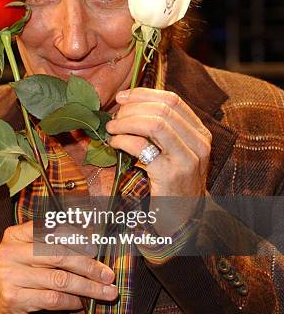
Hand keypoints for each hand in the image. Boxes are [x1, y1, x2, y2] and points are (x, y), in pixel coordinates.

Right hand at [0, 220, 116, 313]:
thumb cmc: (21, 273)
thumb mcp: (30, 252)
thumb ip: (53, 243)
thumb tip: (91, 238)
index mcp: (15, 234)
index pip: (51, 231)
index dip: (77, 238)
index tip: (97, 248)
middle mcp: (9, 252)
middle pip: (59, 256)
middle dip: (89, 266)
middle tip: (108, 275)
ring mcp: (9, 276)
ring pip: (59, 280)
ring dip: (88, 287)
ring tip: (106, 292)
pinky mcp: (13, 298)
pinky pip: (52, 299)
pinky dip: (72, 301)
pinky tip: (82, 302)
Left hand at [106, 88, 211, 228]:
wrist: (183, 219)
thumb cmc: (174, 184)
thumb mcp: (176, 152)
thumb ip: (163, 130)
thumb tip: (130, 105)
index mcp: (200, 133)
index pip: (173, 100)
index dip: (144, 94)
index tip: (123, 97)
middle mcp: (199, 144)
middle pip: (162, 109)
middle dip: (132, 109)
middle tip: (114, 117)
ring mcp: (187, 159)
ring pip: (155, 124)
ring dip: (127, 122)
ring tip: (112, 128)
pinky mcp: (170, 175)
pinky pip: (143, 147)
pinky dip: (124, 140)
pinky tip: (115, 143)